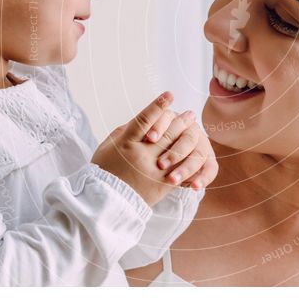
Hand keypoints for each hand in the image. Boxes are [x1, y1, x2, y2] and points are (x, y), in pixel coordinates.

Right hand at [90, 92, 208, 204]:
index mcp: (126, 144)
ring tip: (192, 125)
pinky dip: (187, 156)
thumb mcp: (108, 146)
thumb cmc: (105, 170)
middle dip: (179, 120)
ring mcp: (153, 170)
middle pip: (166, 133)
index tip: (168, 95)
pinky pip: (179, 168)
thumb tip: (144, 119)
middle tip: (189, 113)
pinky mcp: (162, 184)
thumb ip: (126, 131)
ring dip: (186, 134)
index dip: (158, 107)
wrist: (106, 201)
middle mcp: (141, 155)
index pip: (144, 121)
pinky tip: (193, 146)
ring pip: (175, 148)